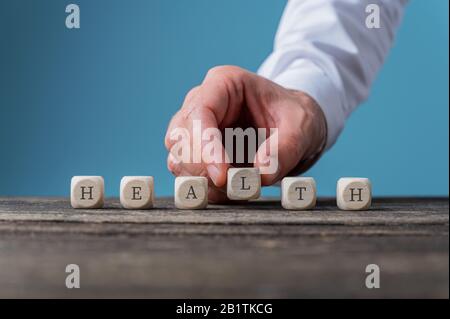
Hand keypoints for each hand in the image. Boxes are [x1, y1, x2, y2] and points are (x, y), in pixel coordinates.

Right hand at [165, 66, 326, 202]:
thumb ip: (285, 149)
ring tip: (238, 187)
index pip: (200, 112)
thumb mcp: (302, 127)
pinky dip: (208, 188)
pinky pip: (189, 174)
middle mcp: (202, 103)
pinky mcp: (197, 152)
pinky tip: (232, 190)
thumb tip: (262, 173)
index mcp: (224, 83)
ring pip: (178, 157)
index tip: (221, 176)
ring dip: (203, 180)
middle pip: (180, 136)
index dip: (205, 145)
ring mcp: (196, 128)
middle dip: (202, 166)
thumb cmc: (295, 117)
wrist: (293, 127)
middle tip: (233, 186)